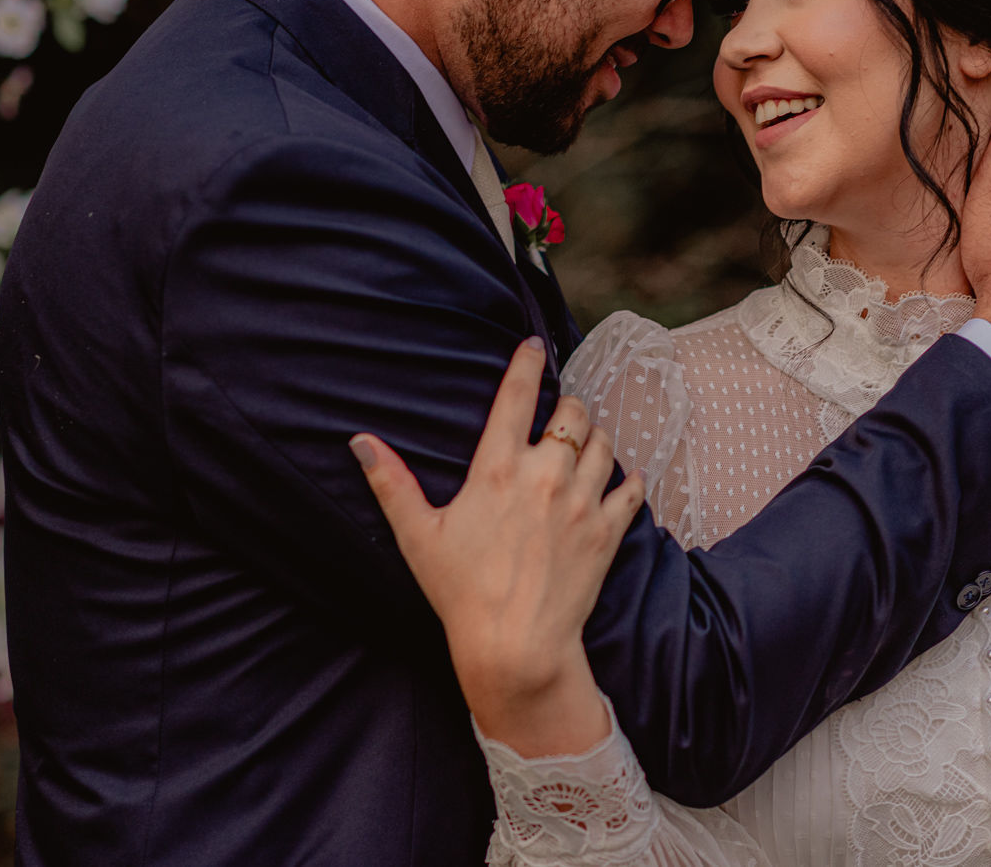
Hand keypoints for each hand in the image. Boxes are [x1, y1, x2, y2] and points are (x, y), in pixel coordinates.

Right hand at [351, 336, 644, 755]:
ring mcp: (581, 502)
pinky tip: (626, 477)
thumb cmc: (460, 591)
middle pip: (573, 413)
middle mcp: (545, 475)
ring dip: (596, 438)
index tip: (535, 345)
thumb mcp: (418, 535)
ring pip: (605, 443)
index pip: (517, 396)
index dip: (527, 362)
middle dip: (568, 407)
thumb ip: (391, 483)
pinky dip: (630, 479)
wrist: (514, 646)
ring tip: (586, 444)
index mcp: (498, 468)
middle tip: (561, 415)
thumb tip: (359, 441)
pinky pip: (631, 488)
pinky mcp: (607, 531)